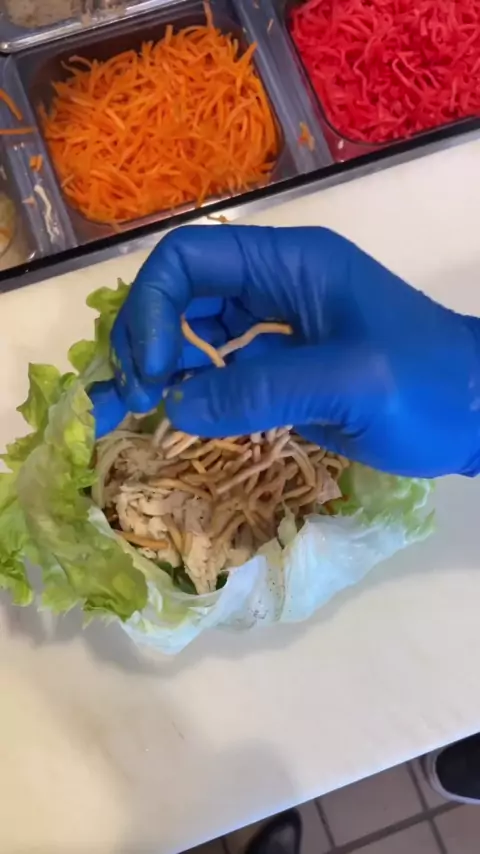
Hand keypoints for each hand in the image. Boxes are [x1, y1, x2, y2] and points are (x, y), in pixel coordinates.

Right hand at [92, 225, 479, 477]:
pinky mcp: (283, 366)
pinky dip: (194, 387)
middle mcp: (274, 285)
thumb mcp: (351, 383)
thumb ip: (263, 390)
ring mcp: (278, 326)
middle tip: (138, 396)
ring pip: (194, 329)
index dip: (156, 306)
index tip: (155, 370)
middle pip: (181, 291)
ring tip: (150, 407)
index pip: (190, 257)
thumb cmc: (429, 387)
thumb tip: (176, 406)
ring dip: (163, 362)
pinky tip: (188, 413)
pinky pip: (221, 367)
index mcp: (290, 262)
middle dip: (149, 335)